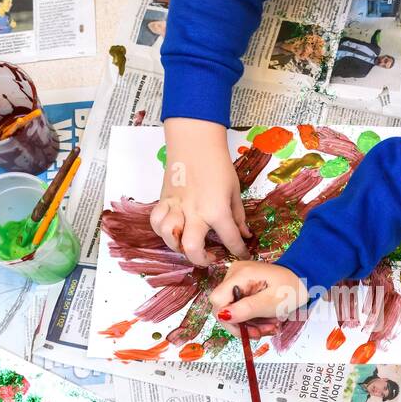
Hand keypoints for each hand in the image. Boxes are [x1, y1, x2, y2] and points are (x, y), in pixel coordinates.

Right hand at [151, 118, 251, 265]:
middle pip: (192, 249)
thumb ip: (237, 216)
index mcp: (217, 210)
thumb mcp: (234, 191)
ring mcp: (176, 207)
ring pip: (169, 238)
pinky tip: (172, 230)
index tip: (242, 254)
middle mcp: (195, 213)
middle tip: (211, 257)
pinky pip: (156, 221)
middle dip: (202, 260)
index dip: (239, 251)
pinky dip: (161, 230)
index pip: (230, 240)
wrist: (195, 141)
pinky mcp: (164, 200)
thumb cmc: (218, 163)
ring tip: (188, 244)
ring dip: (178, 246)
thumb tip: (244, 233)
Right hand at [209, 261, 307, 336]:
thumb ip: (246, 309)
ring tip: (269, 326)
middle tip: (262, 332)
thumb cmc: (290, 288)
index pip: (218, 300)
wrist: (303, 279)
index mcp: (239, 275)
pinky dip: (252, 317)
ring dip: (250, 323)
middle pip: (224, 307)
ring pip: (233, 310)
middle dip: (242, 324)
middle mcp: (233, 275)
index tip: (247, 330)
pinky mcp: (242, 286)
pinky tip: (266, 320)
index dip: (229, 319)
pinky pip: (239, 306)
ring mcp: (237, 280)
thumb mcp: (270, 302)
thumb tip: (222, 315)